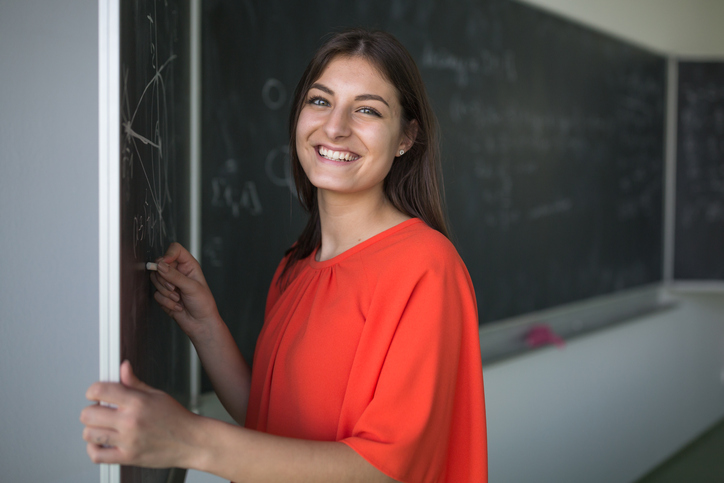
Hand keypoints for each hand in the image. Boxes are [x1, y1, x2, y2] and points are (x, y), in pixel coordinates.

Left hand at [81, 361, 199, 467]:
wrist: (191, 441)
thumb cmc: (176, 418)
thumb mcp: (157, 395)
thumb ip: (134, 383)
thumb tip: (124, 368)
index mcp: (137, 402)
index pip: (100, 390)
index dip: (93, 391)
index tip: (95, 394)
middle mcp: (131, 421)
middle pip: (89, 414)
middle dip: (90, 411)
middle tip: (99, 411)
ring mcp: (128, 441)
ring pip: (89, 435)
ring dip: (91, 430)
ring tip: (101, 427)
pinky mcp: (128, 457)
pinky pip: (97, 456)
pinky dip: (93, 450)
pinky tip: (100, 443)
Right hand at [151, 242, 220, 340]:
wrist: (201, 323)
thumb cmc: (203, 304)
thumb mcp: (191, 287)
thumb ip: (174, 275)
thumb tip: (160, 265)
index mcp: (188, 266)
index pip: (175, 250)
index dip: (168, 254)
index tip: (165, 264)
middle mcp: (178, 272)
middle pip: (160, 265)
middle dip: (165, 279)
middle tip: (175, 289)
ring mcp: (170, 283)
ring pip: (155, 280)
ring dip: (166, 292)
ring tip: (178, 299)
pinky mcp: (164, 295)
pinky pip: (156, 294)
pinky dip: (165, 302)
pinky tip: (177, 306)